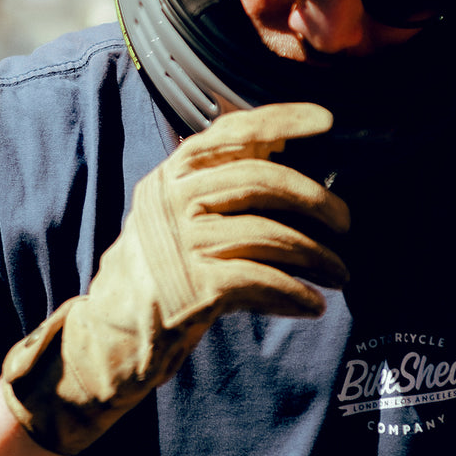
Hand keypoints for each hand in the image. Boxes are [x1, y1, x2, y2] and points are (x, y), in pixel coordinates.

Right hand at [2, 103, 349, 455]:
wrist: (108, 336)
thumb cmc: (156, 273)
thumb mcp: (174, 218)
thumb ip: (216, 189)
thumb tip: (287, 166)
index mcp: (171, 176)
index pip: (229, 132)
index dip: (279, 120)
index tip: (324, 119)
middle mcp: (172, 200)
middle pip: (259, 180)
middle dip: (314, 198)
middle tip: (346, 220)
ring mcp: (181, 243)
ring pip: (267, 234)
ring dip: (315, 254)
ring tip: (341, 272)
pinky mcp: (193, 287)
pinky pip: (260, 281)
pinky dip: (294, 293)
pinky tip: (314, 304)